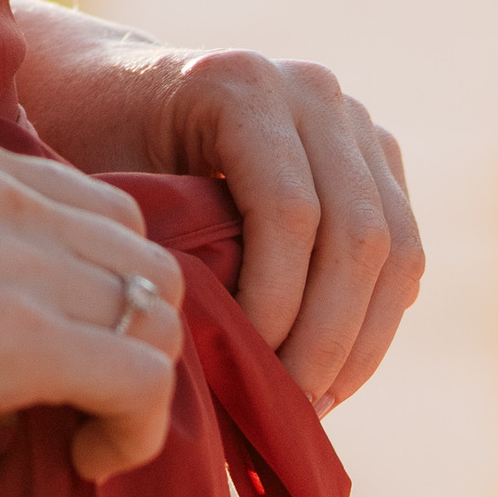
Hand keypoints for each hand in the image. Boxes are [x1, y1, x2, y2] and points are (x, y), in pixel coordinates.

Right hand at [0, 134, 184, 480]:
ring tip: (83, 438)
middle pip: (146, 262)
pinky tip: (87, 464)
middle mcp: (6, 191)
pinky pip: (145, 382)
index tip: (65, 358)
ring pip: (159, 317)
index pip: (99, 213)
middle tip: (86, 406)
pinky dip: (138, 433)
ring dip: (140, 387)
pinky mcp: (21, 337)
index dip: (104, 293)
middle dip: (135, 339)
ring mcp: (19, 258)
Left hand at [7, 4, 422, 412]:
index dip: (278, 306)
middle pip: (359, 236)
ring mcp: (355, 122)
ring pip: (398, 252)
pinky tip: (332, 376)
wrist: (112, 97)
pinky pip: (405, 257)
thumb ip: (166, 256)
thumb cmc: (93, 156)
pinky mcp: (379, 161)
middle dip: (327, 340)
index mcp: (241, 85)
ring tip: (313, 405)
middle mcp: (312, 91)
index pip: (292, 212)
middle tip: (289, 411)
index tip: (243, 373)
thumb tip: (218, 361)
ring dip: (362, 344)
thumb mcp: (109, 197)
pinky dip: (375, 326)